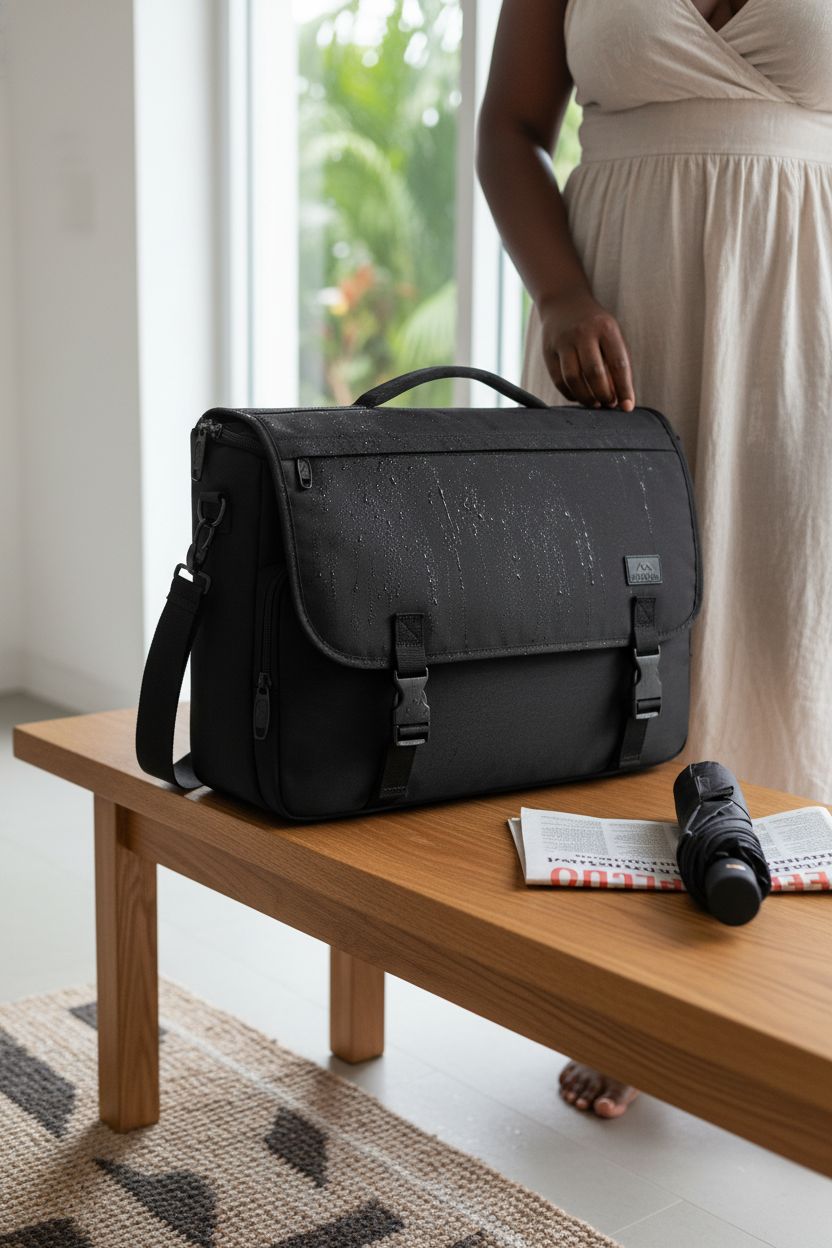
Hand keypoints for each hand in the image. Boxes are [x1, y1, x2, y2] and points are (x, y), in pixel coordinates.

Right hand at [538, 290, 635, 410]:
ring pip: (574, 379)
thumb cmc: (595, 325)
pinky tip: (579, 396)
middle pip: (594, 373)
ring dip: (586, 397)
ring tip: (594, 403)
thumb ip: (617, 362)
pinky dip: (570, 393)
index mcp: (606, 328)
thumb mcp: (611, 334)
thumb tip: (621, 398)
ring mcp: (563, 342)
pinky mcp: (548, 352)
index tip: (627, 406)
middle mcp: (583, 333)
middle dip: (604, 394)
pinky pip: (559, 380)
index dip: (624, 388)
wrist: (563, 302)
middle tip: (608, 404)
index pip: (618, 363)